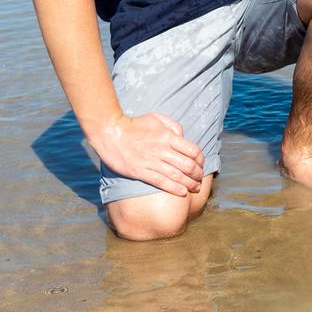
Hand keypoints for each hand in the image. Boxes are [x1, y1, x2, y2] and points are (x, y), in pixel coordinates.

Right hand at [90, 113, 204, 196]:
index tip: (201, 165)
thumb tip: (183, 137)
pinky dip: (174, 188)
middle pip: (188, 166)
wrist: (110, 133)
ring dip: (189, 184)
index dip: (200, 160)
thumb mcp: (157, 118)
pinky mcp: (141, 172)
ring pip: (177, 176)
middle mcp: (163, 150)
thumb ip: (173, 126)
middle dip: (197, 175)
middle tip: (200, 180)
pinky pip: (162, 182)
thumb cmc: (135, 125)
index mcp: (168, 137)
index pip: (193, 151)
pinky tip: (182, 193)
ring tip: (195, 189)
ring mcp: (152, 162)